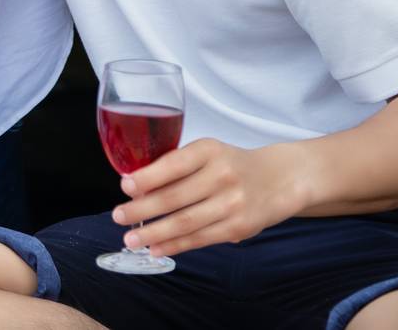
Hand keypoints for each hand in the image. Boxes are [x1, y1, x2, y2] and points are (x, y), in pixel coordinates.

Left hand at [112, 138, 308, 257]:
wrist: (279, 179)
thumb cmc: (230, 164)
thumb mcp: (207, 153)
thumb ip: (177, 167)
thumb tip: (136, 187)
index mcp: (210, 150)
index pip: (175, 164)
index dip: (148, 177)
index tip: (125, 186)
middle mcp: (222, 175)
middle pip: (176, 196)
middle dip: (143, 209)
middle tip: (118, 216)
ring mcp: (232, 204)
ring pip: (186, 222)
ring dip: (155, 233)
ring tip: (131, 239)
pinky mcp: (239, 228)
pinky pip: (200, 239)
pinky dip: (174, 245)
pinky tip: (155, 248)